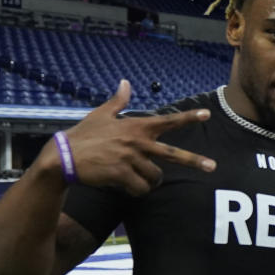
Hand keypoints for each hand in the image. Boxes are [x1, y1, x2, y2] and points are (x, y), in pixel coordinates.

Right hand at [44, 80, 215, 195]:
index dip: (188, 117)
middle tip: (212, 167)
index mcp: (136, 126)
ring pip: (155, 177)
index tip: (207, 115)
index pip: (168, 121)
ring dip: (150, 182)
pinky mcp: (121, 174)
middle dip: (194, 161)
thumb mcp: (101, 114)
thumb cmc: (83, 135)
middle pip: (173, 154)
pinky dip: (137, 192)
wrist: (62, 157)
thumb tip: (125, 82)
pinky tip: (127, 188)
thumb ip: (118, 101)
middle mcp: (137, 142)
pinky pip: (140, 189)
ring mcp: (130, 159)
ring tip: (138, 180)